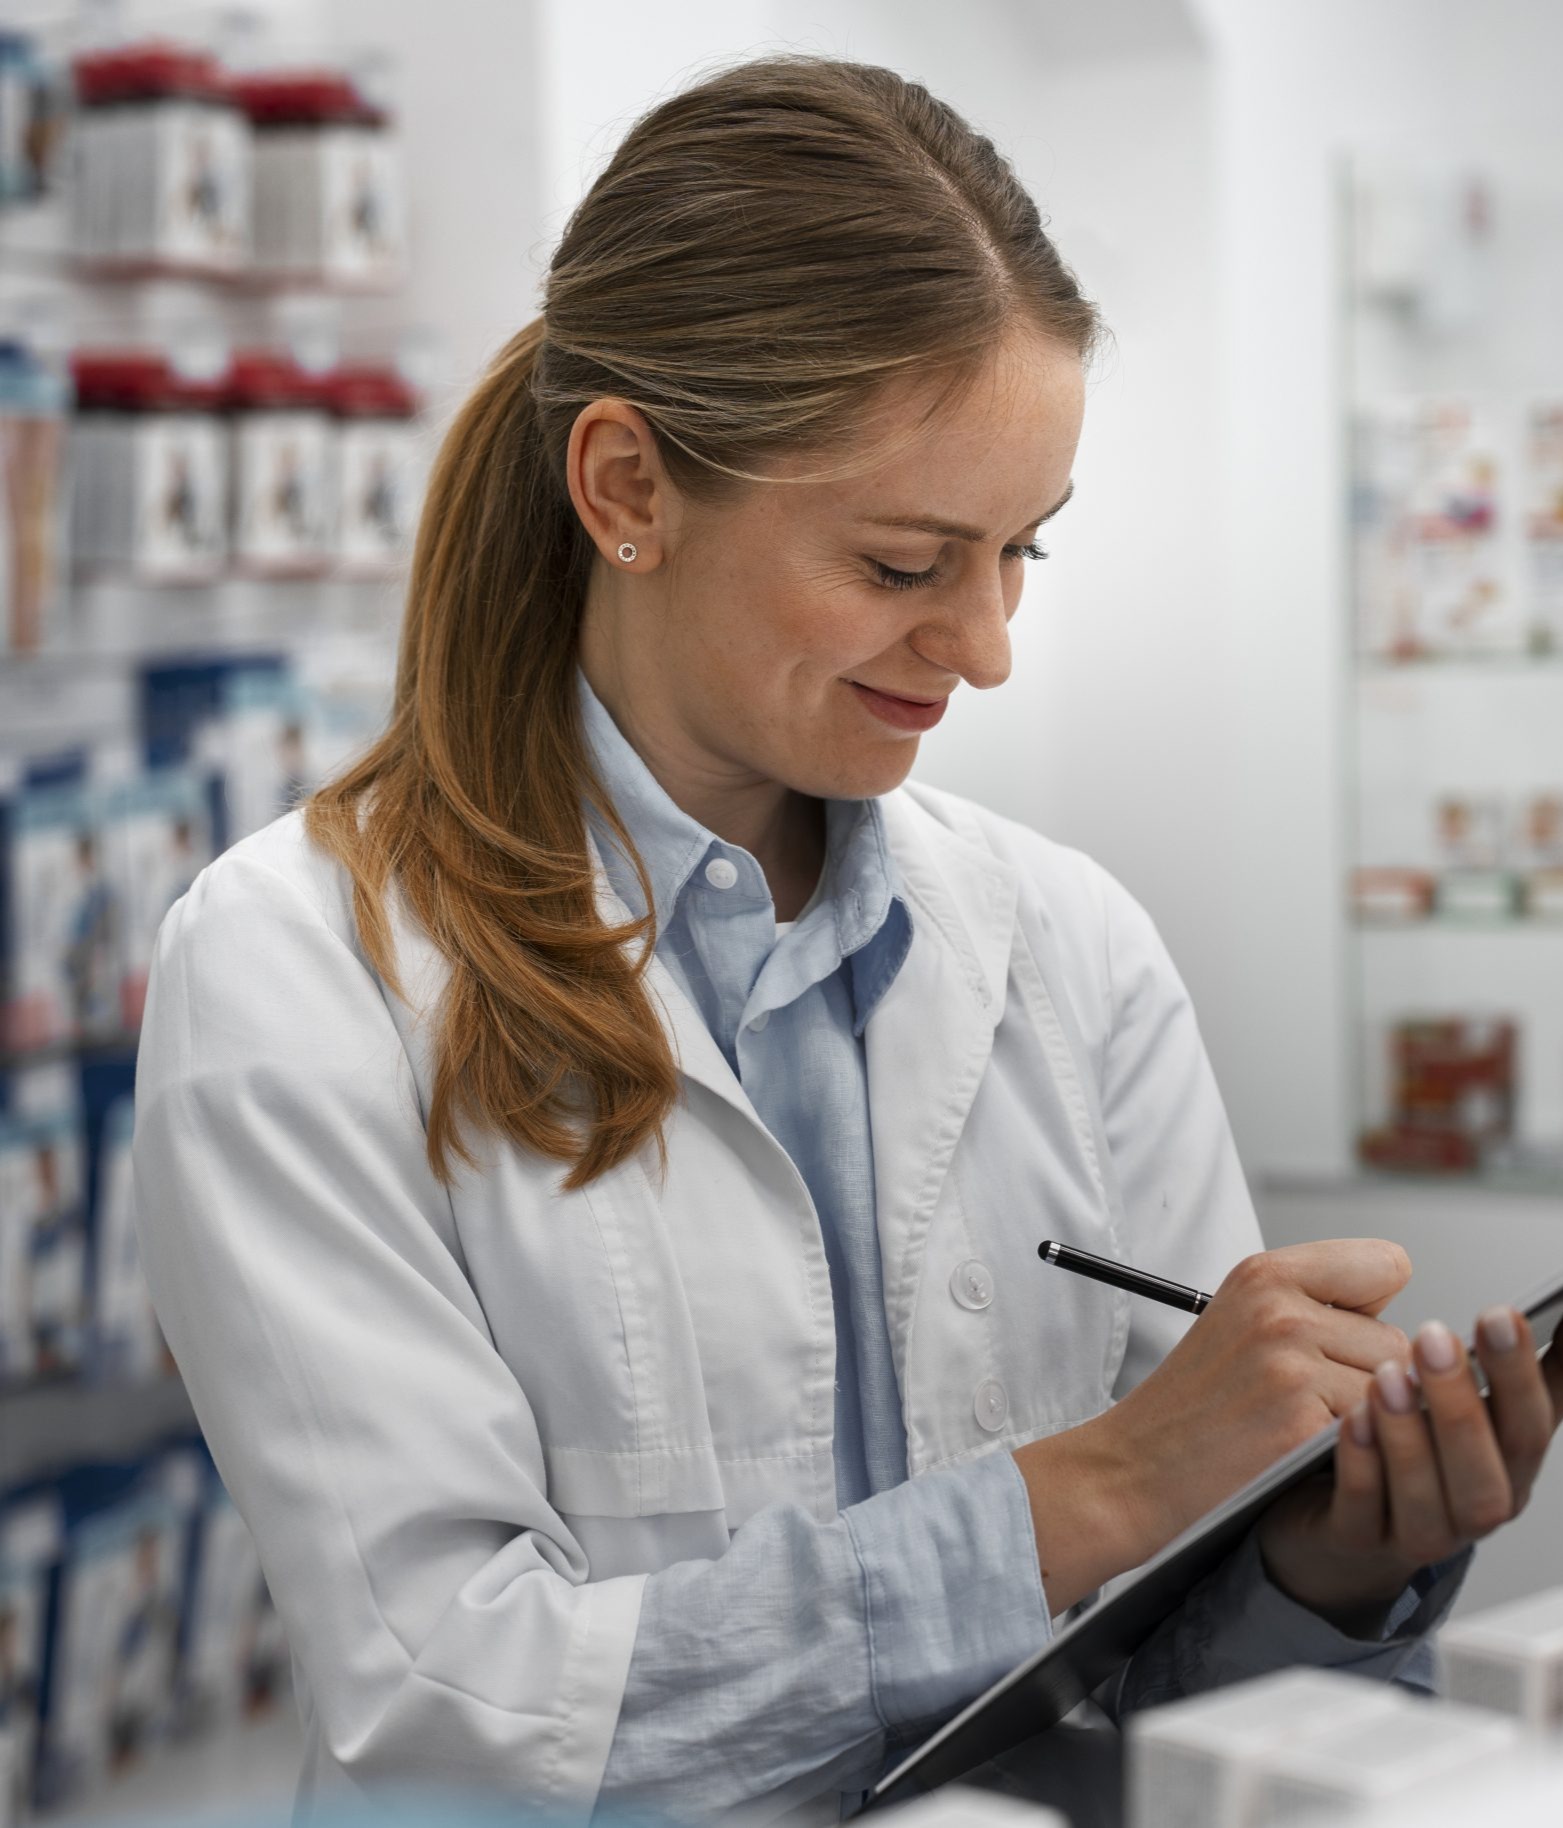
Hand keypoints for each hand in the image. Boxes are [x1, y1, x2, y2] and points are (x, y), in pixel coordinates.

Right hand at [1012, 1239, 1412, 1613]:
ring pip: (1396, 1390)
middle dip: (1368, 1376)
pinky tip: (1300, 1454)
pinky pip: (1375, 1432)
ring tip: (1301, 1428)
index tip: (1339, 1338)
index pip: (1387, 1264)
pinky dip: (1350, 1452)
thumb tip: (1416, 1332)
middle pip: (1400, 1339)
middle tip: (1303, 1401)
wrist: (1133, 1468)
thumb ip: (1320, 1306)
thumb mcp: (1242, 1321)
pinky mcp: (1300, 1421)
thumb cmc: (1194, 1406)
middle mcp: (1278, 1306)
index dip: (1373, 1309)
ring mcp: (1289, 1361)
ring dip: (1364, 1420)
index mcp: (1265, 1272)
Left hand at [1257, 1305, 1562, 1632]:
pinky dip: (1363, 1466)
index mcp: (1505, 1462)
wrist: (1333, 1529)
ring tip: (1388, 1376)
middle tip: (1436, 1337)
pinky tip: (1351, 1418)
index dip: (1525, 1372)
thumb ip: (1489, 1361)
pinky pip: (1364, 1511)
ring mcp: (1418, 1532)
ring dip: (1411, 1436)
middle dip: (1465, 1403)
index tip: (1506, 1313)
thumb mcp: (1456, 1401)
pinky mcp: (1357, 1541)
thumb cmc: (1400, 1450)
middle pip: (1488, 1470)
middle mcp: (1473, 1505)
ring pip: (1429, 1501)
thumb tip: (1525, 1304)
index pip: (1532, 1421)